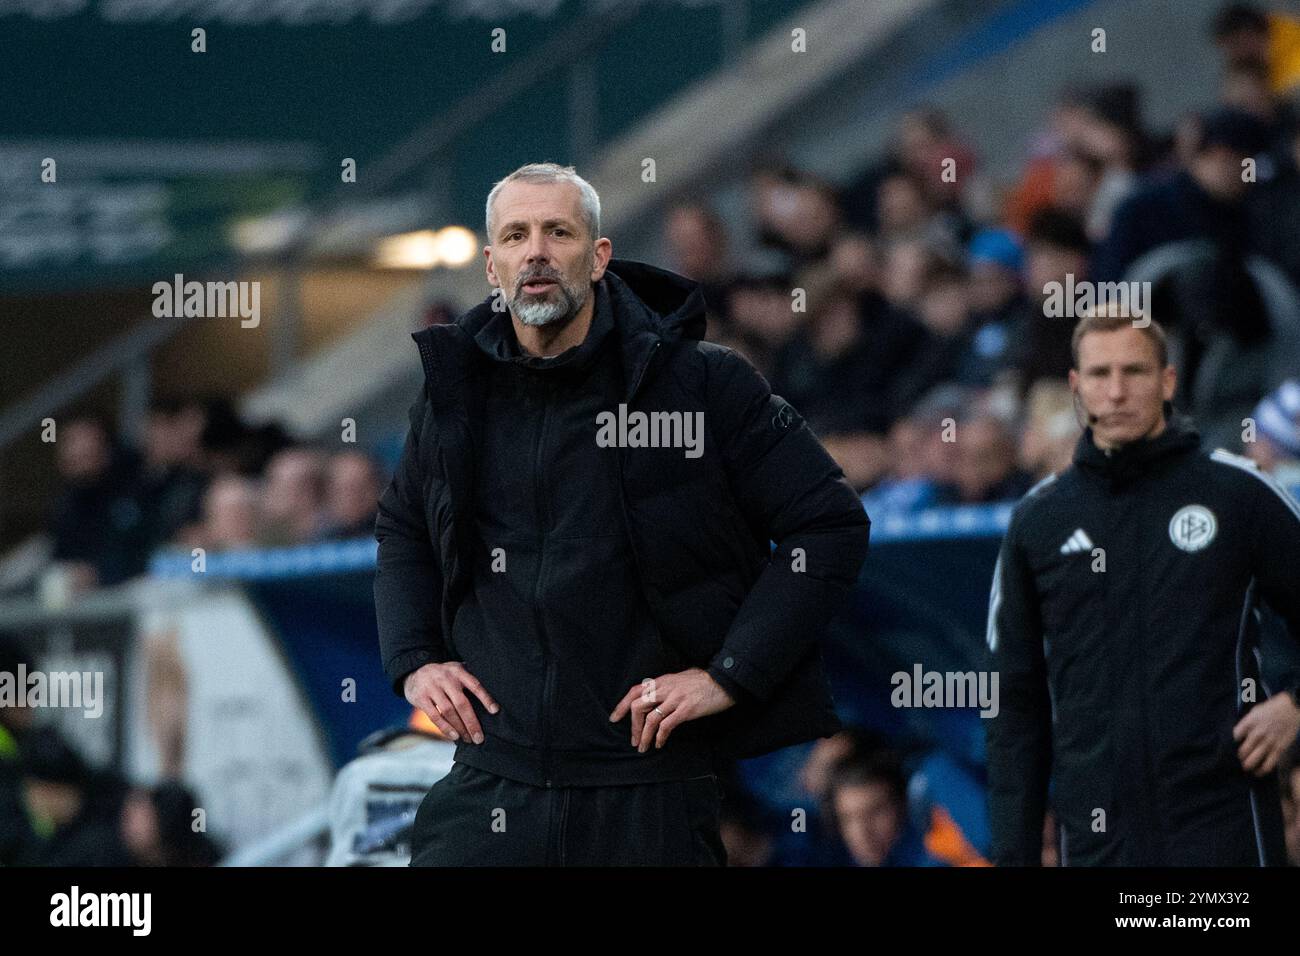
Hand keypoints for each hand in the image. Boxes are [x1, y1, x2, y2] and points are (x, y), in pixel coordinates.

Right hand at [404, 661, 498, 744]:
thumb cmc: (443, 675)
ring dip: (460, 728)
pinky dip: (445, 728)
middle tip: (479, 738)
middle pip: (462, 703)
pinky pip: (435, 716)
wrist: (414, 671)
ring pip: (449, 712)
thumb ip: (469, 680)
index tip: (495, 711)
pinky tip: (454, 736)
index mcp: (458, 671)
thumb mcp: (456, 670)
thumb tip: (489, 699)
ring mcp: (432, 688)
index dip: (486, 698)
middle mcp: (446, 679)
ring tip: (468, 739)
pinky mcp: (421, 698)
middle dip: (472, 723)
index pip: (475, 685)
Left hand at [608, 667, 737, 752]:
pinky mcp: (686, 710)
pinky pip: (666, 725)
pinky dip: (660, 737)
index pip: (634, 691)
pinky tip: (659, 744)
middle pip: (638, 707)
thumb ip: (668, 687)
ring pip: (650, 719)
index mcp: (662, 681)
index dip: (622, 705)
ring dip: (644, 736)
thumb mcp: (681, 679)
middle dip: (632, 726)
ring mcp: (675, 699)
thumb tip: (658, 698)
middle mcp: (665, 688)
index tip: (615, 718)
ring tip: (643, 747)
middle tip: (633, 740)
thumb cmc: (704, 681)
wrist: (724, 681)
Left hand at [1233, 693, 1299, 776]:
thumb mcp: (1255, 712)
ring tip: (1246, 767)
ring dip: (1248, 765)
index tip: (1234, 744)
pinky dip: (1262, 770)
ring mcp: (1269, 742)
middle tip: (1239, 759)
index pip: (1235, 735)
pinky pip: (1269, 763)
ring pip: (1254, 759)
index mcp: (1249, 722)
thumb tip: (1241, 734)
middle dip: (1240, 756)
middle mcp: (1258, 733)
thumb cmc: (1271, 708)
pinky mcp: (1279, 748)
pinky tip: (1258, 772)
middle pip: (1243, 750)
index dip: (1233, 741)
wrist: (1291, 708)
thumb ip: (1247, 723)